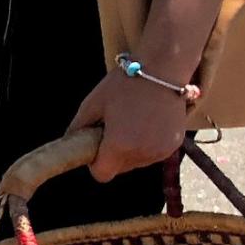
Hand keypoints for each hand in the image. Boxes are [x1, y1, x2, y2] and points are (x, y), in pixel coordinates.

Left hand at [69, 69, 191, 181]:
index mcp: (119, 146)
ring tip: (130, 123)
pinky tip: (146, 124)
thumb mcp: (92, 104)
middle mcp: (142, 153)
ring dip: (130, 151)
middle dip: (112, 155)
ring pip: (136, 162)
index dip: (95, 163)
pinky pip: (153, 154)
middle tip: (113, 129)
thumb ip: (78, 128)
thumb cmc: (124, 85)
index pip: (101, 174)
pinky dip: (147, 145)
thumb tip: (69, 142)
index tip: (95, 146)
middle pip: (119, 169)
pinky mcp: (175, 145)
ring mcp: (161, 151)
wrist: (162, 70)